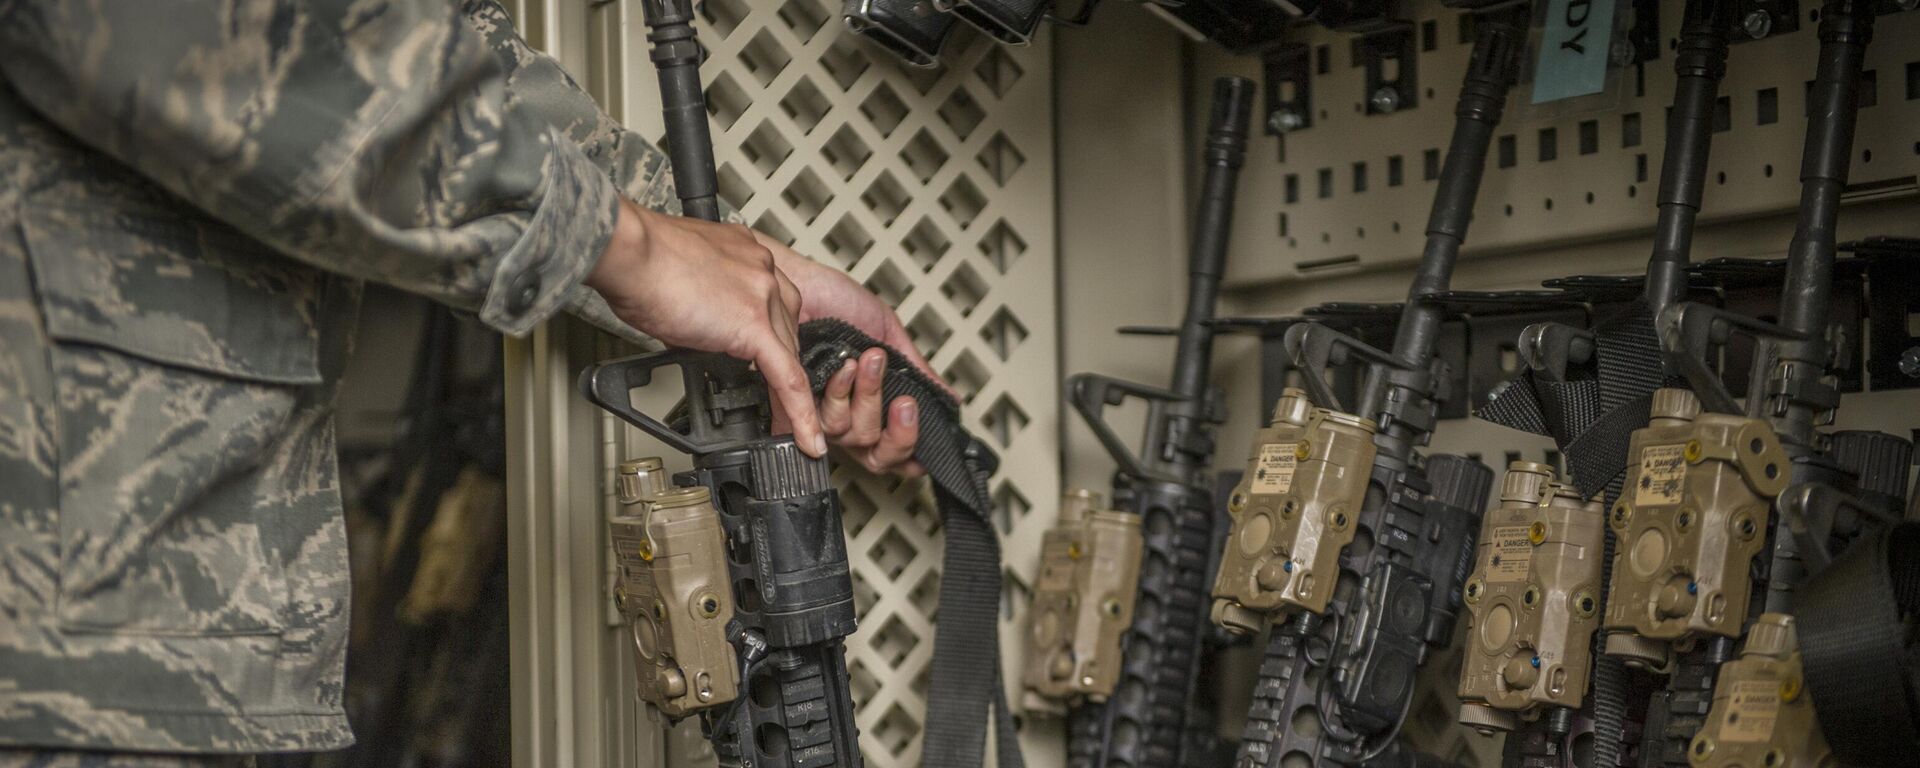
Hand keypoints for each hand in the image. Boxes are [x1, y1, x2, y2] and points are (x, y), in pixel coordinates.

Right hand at [586, 200, 825, 457]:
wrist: (631, 252)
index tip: (768, 359)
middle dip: (784, 368)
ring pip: (791, 356)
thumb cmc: (639, 259)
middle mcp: (762, 270)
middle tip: (780, 401)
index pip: (773, 302)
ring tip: (790, 429)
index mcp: (746, 254)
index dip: (774, 336)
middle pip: (788, 331)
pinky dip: (798, 413)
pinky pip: (786, 378)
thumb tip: (692, 325)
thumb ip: (700, 299)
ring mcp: (763, 296)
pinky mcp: (755, 326)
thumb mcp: (680, 276)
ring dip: (794, 397)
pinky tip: (804, 436)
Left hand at [758, 234, 950, 476]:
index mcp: (870, 402)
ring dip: (867, 396)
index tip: (922, 441)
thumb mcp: (888, 334)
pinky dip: (842, 391)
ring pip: (852, 434)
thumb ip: (916, 369)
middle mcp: (846, 413)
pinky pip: (824, 419)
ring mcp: (821, 410)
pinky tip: (846, 368)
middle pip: (875, 452)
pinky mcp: (798, 402)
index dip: (907, 447)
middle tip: (904, 400)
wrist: (804, 283)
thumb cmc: (835, 301)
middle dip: (896, 427)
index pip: (891, 447)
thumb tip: (948, 397)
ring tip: (869, 360)